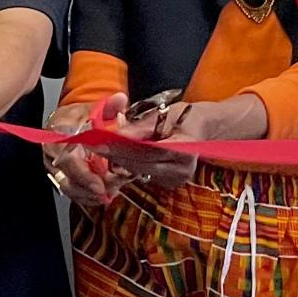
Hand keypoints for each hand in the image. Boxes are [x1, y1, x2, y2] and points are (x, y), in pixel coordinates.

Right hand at [42, 94, 130, 205]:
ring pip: (69, 189)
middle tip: (111, 191)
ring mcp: (54, 167)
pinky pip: (72, 192)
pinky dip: (88, 196)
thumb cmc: (79, 116)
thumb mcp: (94, 108)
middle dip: (90, 190)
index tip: (100, 185)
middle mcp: (52, 154)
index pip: (67, 161)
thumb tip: (120, 100)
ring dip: (91, 195)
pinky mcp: (60, 176)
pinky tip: (103, 194)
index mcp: (57, 136)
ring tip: (111, 192)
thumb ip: (109, 106)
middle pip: (67, 181)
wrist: (67, 121)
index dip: (84, 176)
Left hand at [106, 93, 266, 188]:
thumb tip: (120, 134)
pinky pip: (144, 173)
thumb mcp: (167, 113)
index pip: (147, 151)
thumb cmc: (185, 117)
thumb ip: (143, 126)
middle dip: (115, 154)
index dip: (122, 147)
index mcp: (184, 149)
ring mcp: (177, 179)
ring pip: (139, 171)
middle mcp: (181, 169)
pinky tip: (120, 153)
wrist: (203, 130)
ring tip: (104, 146)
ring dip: (120, 159)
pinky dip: (130, 163)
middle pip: (140, 164)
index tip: (101, 141)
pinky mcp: (170, 183)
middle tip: (94, 144)